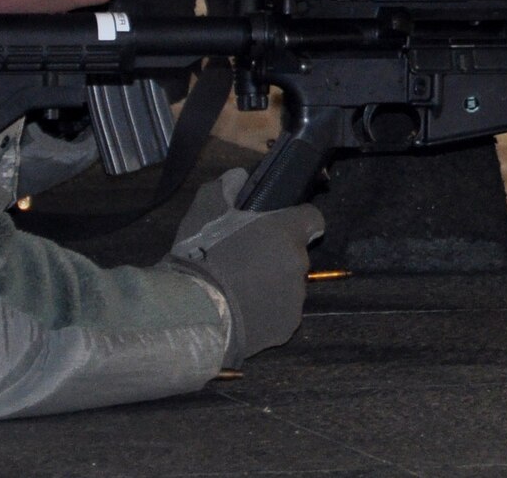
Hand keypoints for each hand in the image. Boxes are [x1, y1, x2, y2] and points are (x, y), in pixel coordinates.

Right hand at [167, 168, 323, 365]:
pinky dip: (265, 312)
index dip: (296, 219)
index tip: (278, 226)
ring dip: (271, 285)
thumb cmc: (202, 255)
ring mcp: (295, 300)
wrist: (194, 312)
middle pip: (295, 255)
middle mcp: (298, 265)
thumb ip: (226, 187)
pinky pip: (279, 314)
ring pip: (288, 286)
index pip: (312, 218)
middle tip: (244, 260)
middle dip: (275, 256)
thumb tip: (239, 177)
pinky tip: (240, 311)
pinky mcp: (286, 329)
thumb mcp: (205, 209)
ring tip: (238, 289)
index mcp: (286, 233)